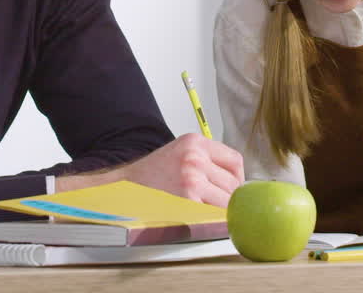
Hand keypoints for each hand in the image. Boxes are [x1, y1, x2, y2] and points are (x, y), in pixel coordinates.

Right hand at [119, 133, 244, 206]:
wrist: (125, 187)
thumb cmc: (153, 174)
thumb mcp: (182, 152)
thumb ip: (208, 160)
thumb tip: (238, 181)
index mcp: (195, 142)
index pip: (235, 160)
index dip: (237, 178)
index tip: (232, 187)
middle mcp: (194, 158)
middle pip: (233, 183)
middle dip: (228, 196)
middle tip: (215, 202)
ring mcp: (191, 180)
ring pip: (226, 201)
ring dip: (220, 209)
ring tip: (205, 209)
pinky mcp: (187, 201)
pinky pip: (213, 214)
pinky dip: (211, 219)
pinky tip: (199, 216)